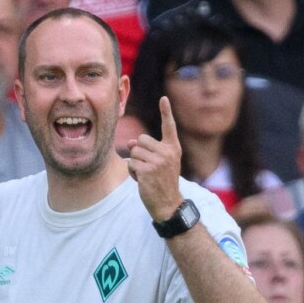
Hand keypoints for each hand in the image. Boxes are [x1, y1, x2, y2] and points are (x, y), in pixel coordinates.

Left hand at [127, 96, 183, 222]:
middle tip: (149, 168)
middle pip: (141, 140)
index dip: (166, 112)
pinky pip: (130, 164)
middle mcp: (168, 152)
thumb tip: (130, 142)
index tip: (164, 98)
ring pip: (133, 152)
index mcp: (173, 148)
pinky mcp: (148, 170)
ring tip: (147, 175)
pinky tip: (143, 181)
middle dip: (139, 152)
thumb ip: (149, 150)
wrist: (168, 204)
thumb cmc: (162, 182)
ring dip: (135, 164)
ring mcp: (158, 161)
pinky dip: (133, 173)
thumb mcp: (160, 163)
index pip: (169, 126)